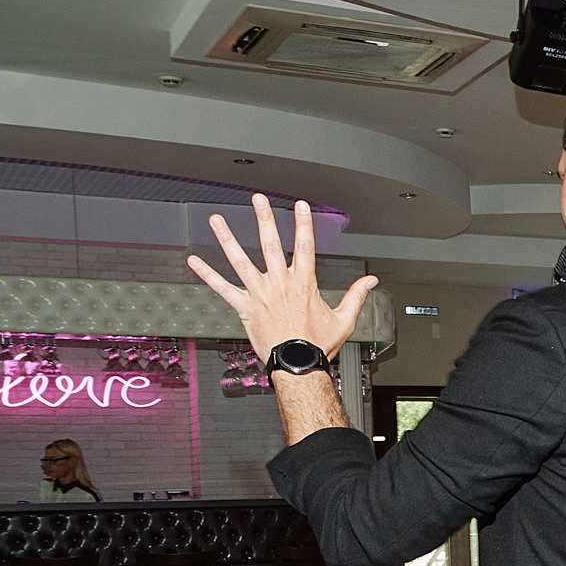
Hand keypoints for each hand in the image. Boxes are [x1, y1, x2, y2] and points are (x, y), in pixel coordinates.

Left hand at [186, 195, 376, 360]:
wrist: (297, 365)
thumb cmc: (317, 345)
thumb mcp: (344, 319)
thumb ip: (356, 296)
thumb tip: (371, 282)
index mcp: (303, 284)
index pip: (305, 246)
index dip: (303, 224)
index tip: (300, 206)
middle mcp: (279, 284)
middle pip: (270, 244)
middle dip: (264, 219)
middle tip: (258, 200)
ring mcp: (259, 294)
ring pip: (240, 260)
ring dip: (227, 238)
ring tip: (217, 220)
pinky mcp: (244, 307)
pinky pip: (222, 288)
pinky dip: (207, 274)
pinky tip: (194, 261)